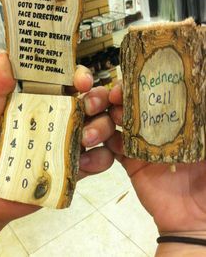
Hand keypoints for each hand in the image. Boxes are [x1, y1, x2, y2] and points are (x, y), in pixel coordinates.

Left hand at [0, 50, 113, 255]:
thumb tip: (5, 57)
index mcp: (43, 102)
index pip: (69, 82)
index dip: (81, 77)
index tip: (82, 81)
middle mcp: (61, 119)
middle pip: (93, 101)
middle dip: (98, 100)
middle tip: (87, 107)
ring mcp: (69, 143)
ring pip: (102, 127)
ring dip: (102, 128)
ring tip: (85, 139)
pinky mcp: (74, 167)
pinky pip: (100, 159)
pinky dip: (99, 159)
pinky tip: (83, 163)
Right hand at [106, 83, 205, 235]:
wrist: (197, 218)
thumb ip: (201, 118)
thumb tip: (197, 85)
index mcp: (179, 120)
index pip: (158, 94)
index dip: (144, 84)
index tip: (132, 78)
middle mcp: (158, 128)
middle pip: (135, 105)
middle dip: (121, 96)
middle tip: (112, 95)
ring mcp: (143, 144)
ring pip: (121, 122)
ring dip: (110, 115)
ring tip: (106, 114)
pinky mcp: (131, 162)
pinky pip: (114, 148)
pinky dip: (105, 140)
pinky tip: (100, 134)